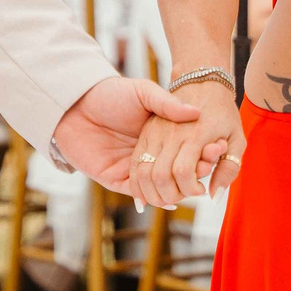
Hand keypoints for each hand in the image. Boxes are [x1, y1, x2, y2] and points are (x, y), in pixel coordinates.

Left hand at [51, 75, 201, 196]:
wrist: (73, 103)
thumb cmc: (109, 94)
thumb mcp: (143, 92)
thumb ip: (167, 103)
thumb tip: (196, 112)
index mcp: (157, 134)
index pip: (185, 148)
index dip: (202, 150)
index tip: (217, 147)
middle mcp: (148, 153)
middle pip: (176, 170)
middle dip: (195, 171)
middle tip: (209, 167)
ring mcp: (132, 167)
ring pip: (160, 186)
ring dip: (177, 188)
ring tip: (193, 185)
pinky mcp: (115, 178)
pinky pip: (137, 194)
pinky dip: (153, 198)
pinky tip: (170, 198)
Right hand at [127, 81, 244, 209]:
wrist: (201, 80)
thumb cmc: (223, 112)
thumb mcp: (237, 138)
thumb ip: (229, 169)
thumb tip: (213, 196)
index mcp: (196, 135)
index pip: (183, 172)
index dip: (189, 189)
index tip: (200, 190)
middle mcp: (172, 135)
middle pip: (160, 176)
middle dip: (171, 194)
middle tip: (183, 195)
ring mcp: (155, 133)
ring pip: (143, 172)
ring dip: (153, 192)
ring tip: (168, 195)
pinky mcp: (145, 134)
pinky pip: (135, 164)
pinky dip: (138, 183)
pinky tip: (149, 192)